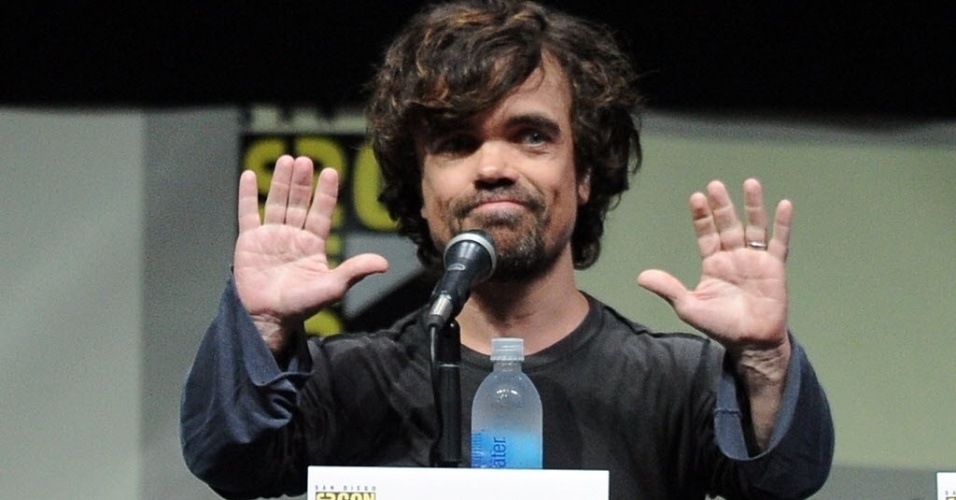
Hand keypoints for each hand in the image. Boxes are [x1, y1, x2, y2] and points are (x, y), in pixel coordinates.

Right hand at [234, 155, 388, 351]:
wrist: (267, 317)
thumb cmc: (300, 306)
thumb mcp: (331, 287)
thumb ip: (354, 271)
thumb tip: (384, 264)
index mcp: (313, 244)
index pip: (322, 213)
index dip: (326, 193)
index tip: (331, 172)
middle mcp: (293, 236)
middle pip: (299, 202)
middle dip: (303, 182)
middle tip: (305, 160)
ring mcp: (270, 236)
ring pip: (277, 202)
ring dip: (281, 182)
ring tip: (286, 160)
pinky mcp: (249, 241)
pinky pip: (248, 213)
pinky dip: (248, 195)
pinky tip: (249, 175)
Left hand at [637, 178, 790, 357]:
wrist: (751, 343)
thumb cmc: (720, 326)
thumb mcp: (689, 307)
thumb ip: (668, 288)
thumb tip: (640, 277)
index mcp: (713, 263)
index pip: (706, 234)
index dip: (702, 217)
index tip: (696, 197)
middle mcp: (734, 257)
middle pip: (728, 225)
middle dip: (722, 206)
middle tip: (715, 184)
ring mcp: (755, 259)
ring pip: (754, 226)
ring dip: (752, 206)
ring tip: (750, 183)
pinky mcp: (775, 267)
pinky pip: (780, 242)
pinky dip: (782, 224)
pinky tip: (784, 204)